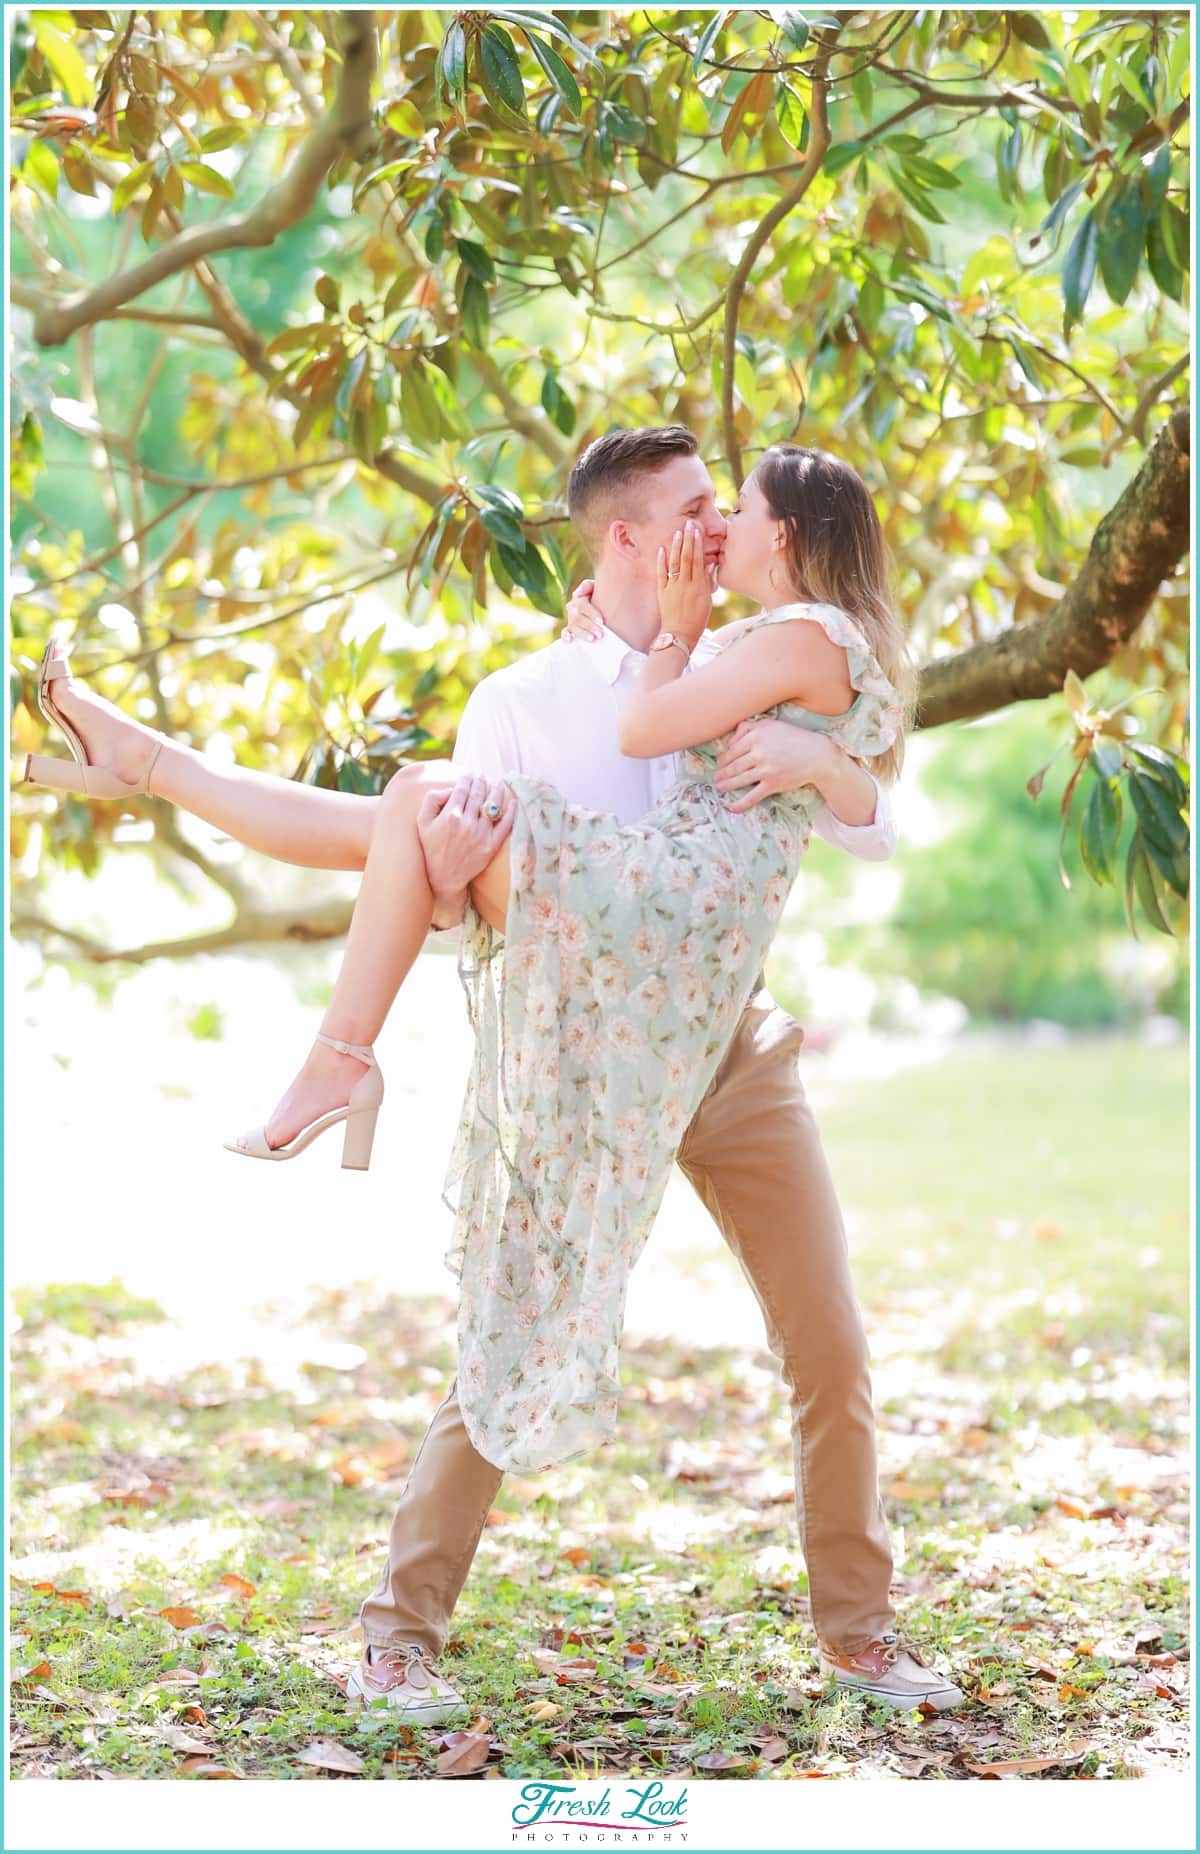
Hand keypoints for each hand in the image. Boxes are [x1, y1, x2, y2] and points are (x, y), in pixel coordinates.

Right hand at [417, 774, 515, 924]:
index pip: (462, 789)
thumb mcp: (422, 822)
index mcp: (450, 815)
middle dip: (481, 781)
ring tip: (496, 784)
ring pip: (493, 805)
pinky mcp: (491, 845)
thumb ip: (432, 799)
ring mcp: (481, 834)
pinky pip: (505, 824)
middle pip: (478, 794)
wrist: (444, 878)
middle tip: (482, 775)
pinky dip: (511, 811)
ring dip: (496, 790)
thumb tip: (451, 789)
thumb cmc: (431, 848)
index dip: (467, 778)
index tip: (469, 774)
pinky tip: (512, 801)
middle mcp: (467, 823)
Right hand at [563, 578, 604, 642]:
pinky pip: (565, 632)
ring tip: (592, 639)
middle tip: (600, 634)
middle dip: (589, 626)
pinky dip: (566, 636)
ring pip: (573, 626)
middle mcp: (572, 608)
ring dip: (582, 633)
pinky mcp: (570, 629)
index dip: (591, 613)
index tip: (601, 621)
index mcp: (578, 598)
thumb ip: (588, 586)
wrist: (604, 605)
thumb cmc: (601, 596)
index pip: (582, 606)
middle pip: (578, 618)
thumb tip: (577, 593)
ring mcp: (570, 619)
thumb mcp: (596, 588)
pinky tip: (570, 640)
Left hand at [656, 519, 711, 645]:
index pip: (698, 560)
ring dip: (676, 546)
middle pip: (687, 557)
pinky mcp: (662, 592)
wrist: (679, 635)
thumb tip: (710, 563)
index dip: (697, 544)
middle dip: (688, 539)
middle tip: (688, 524)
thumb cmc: (697, 621)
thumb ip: (708, 581)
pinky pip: (661, 574)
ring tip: (678, 532)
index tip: (697, 530)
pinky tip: (662, 549)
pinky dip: (661, 562)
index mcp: (698, 586)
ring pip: (675, 563)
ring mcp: (672, 587)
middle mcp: (685, 584)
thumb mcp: (707, 601)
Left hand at [714, 718, 840, 813]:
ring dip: (726, 786)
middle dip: (721, 774)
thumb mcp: (771, 725)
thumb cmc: (793, 737)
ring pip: (738, 780)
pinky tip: (730, 806)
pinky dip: (739, 804)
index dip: (723, 759)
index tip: (720, 764)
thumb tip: (731, 740)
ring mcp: (765, 769)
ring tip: (719, 788)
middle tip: (716, 778)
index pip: (732, 750)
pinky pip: (752, 796)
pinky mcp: (773, 784)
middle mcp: (759, 752)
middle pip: (733, 766)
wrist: (817, 754)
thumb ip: (749, 727)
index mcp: (756, 736)